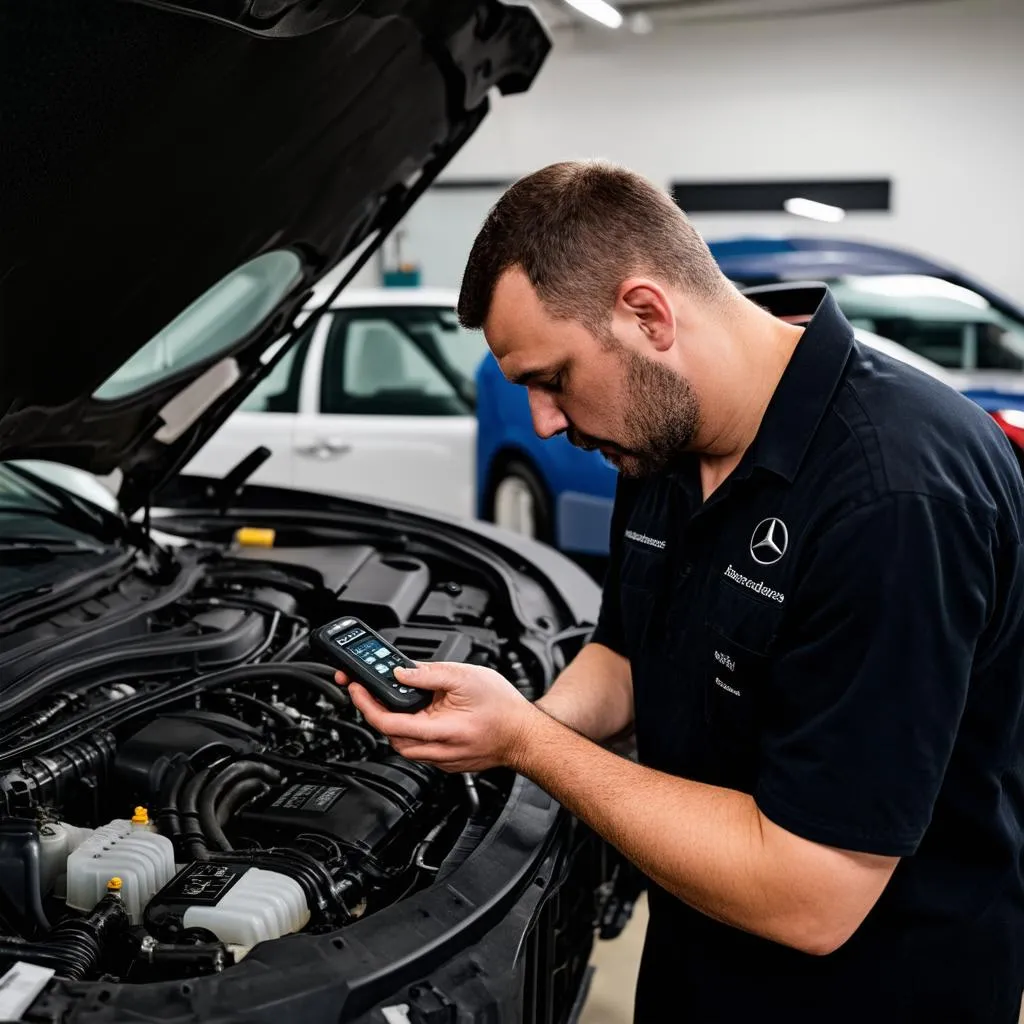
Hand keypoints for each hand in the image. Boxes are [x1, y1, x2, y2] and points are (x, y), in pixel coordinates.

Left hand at [334, 661, 538, 771]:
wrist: (525, 735)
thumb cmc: (503, 707)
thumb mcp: (466, 676)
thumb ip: (430, 673)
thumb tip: (401, 671)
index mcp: (440, 729)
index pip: (388, 722)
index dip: (365, 703)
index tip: (355, 687)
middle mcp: (438, 750)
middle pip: (389, 736)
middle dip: (374, 712)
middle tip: (367, 690)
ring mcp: (442, 760)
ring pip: (402, 745)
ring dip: (392, 723)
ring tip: (392, 700)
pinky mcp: (447, 762)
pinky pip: (418, 749)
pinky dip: (410, 731)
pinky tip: (417, 715)